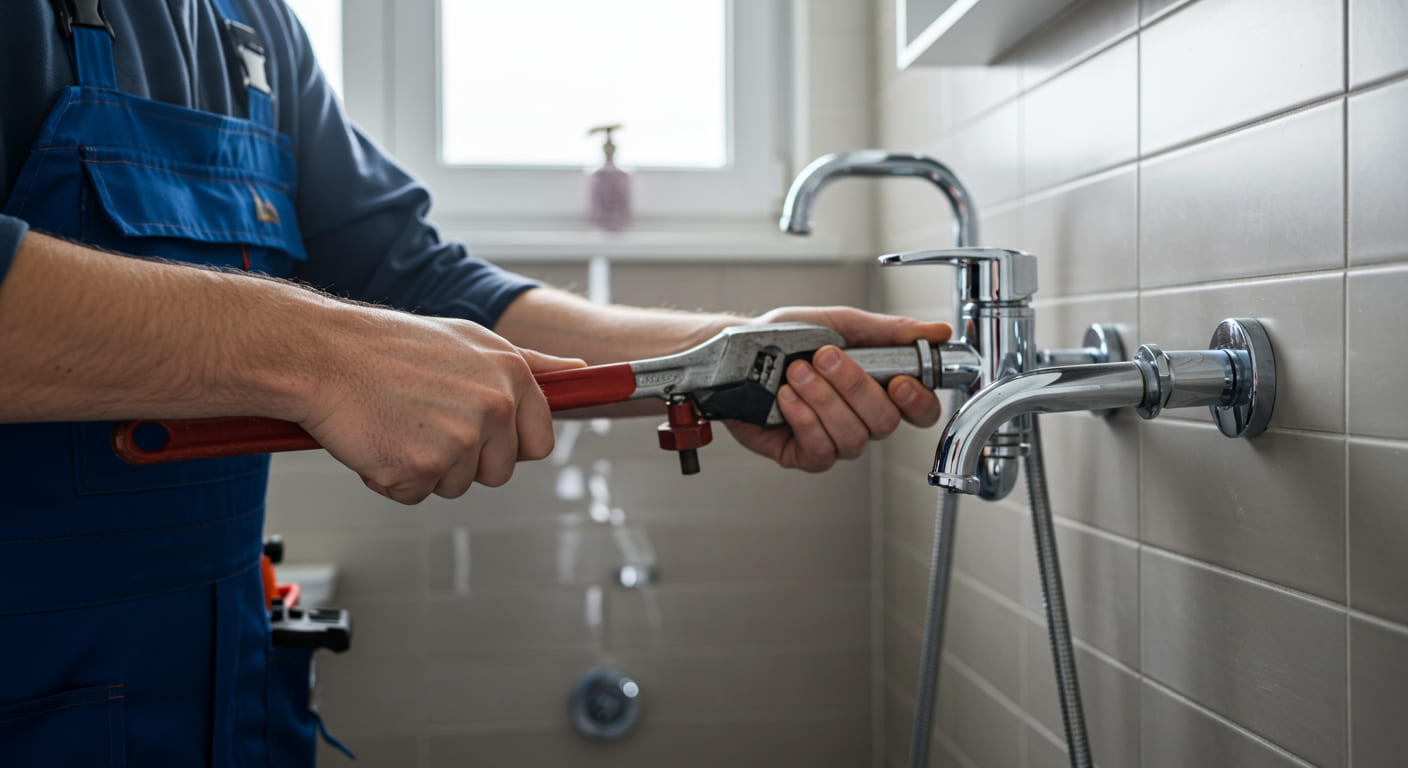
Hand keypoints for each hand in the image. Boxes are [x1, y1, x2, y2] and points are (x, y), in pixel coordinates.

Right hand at [298, 305, 584, 503]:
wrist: (323, 354)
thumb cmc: (390, 347)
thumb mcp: (471, 341)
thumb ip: (530, 364)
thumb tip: (581, 372)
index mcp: (512, 375)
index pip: (540, 442)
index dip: (508, 445)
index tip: (479, 434)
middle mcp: (495, 407)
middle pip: (499, 471)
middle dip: (463, 458)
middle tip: (423, 419)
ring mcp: (460, 440)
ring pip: (457, 485)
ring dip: (425, 467)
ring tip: (398, 422)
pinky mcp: (422, 468)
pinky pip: (415, 494)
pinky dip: (391, 478)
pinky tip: (378, 438)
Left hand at [725, 306, 950, 471]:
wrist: (736, 352)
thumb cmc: (785, 337)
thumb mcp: (838, 322)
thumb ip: (888, 331)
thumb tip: (938, 332)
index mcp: (878, 388)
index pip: (920, 410)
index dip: (917, 402)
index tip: (900, 381)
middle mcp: (860, 419)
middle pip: (884, 422)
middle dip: (853, 386)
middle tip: (824, 357)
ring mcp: (833, 439)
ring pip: (852, 437)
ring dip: (823, 399)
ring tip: (796, 372)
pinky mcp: (803, 455)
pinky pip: (820, 450)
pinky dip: (803, 419)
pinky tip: (787, 398)